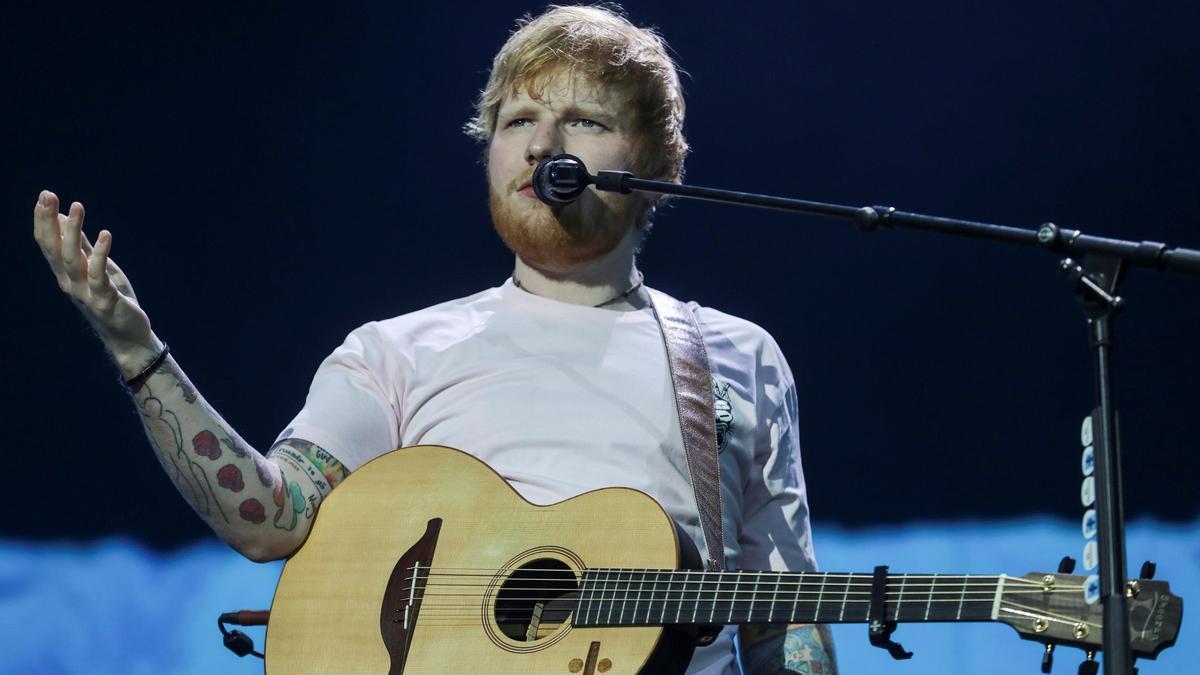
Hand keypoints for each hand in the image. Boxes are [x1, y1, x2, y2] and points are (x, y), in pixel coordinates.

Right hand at [33, 190, 160, 374]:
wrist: (127, 333)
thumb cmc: (110, 297)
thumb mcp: (95, 266)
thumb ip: (81, 245)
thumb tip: (63, 217)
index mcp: (65, 273)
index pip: (47, 244)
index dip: (43, 221)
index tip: (43, 196)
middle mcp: (69, 282)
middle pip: (54, 249)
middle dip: (49, 221)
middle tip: (48, 195)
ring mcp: (85, 292)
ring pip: (73, 259)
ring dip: (73, 231)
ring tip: (77, 206)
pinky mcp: (104, 299)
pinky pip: (99, 274)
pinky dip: (101, 254)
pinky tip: (106, 234)